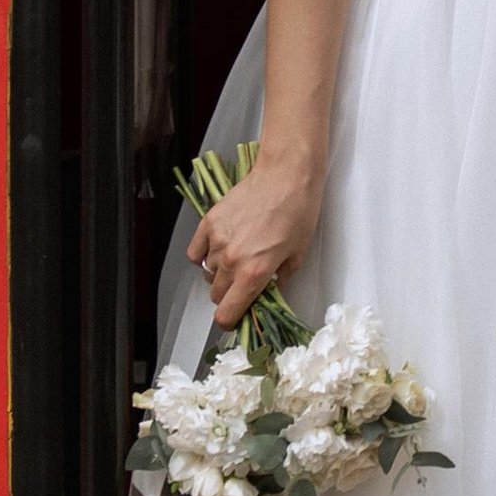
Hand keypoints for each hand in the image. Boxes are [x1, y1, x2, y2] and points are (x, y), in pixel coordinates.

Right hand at [188, 148, 320, 338]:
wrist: (286, 174)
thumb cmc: (299, 211)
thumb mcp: (298, 254)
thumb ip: (279, 280)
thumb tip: (269, 294)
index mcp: (253, 273)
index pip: (227, 313)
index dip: (231, 321)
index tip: (236, 318)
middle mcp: (230, 260)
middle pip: (216, 296)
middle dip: (229, 296)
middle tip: (244, 284)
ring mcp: (216, 241)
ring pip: (208, 274)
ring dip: (220, 274)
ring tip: (239, 258)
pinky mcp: (208, 223)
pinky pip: (196, 253)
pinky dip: (204, 255)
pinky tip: (219, 249)